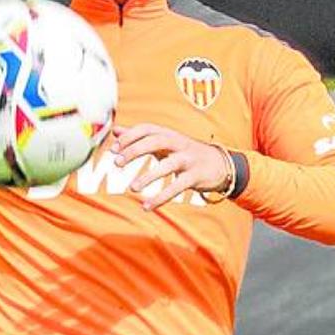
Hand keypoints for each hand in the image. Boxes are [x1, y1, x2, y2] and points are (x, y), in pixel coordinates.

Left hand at [111, 123, 231, 210]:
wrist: (220, 164)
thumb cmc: (185, 152)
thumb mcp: (164, 142)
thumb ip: (140, 137)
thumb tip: (116, 131)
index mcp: (168, 133)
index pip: (147, 128)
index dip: (129, 137)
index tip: (113, 150)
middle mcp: (179, 143)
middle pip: (156, 141)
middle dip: (135, 150)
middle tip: (117, 163)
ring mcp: (189, 159)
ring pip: (168, 165)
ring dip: (149, 176)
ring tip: (132, 188)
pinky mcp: (196, 176)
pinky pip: (177, 187)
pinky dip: (161, 197)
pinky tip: (147, 206)